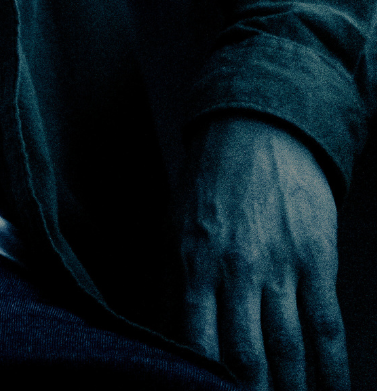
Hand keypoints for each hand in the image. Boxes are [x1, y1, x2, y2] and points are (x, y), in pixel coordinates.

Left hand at [181, 113, 347, 389]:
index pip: (195, 338)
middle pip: (245, 353)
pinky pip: (327, 324)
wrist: (258, 133)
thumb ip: (171, 286)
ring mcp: (280, 266)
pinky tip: (334, 389)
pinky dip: (334, 365)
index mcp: (191, 263)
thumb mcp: (172, 231)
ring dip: (291, 388)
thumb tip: (163, 337)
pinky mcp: (318, 260)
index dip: (201, 378)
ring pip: (288, 347)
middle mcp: (236, 269)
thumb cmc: (208, 186)